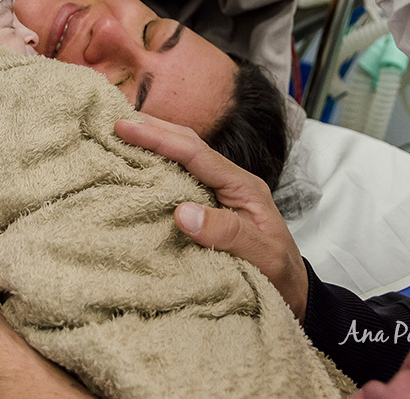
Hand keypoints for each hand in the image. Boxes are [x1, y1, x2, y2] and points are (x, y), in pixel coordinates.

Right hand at [115, 113, 309, 320]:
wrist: (294, 291)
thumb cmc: (280, 274)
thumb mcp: (262, 257)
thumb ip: (227, 233)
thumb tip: (182, 213)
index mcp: (243, 186)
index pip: (197, 153)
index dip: (160, 138)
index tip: (127, 127)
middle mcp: (230, 182)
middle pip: (189, 145)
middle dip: (153, 129)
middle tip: (115, 118)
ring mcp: (220, 192)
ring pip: (184, 158)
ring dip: (154, 143)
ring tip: (121, 132)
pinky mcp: (210, 206)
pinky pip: (180, 179)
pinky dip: (157, 167)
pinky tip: (138, 167)